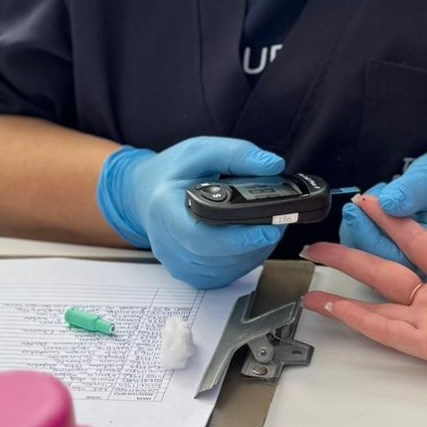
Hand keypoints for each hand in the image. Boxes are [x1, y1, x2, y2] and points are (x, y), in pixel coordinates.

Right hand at [97, 137, 285, 289]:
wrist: (146, 193)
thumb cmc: (174, 173)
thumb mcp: (202, 150)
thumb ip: (237, 155)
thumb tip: (273, 165)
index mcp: (164, 210)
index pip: (200, 237)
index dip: (238, 239)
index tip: (269, 229)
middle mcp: (167, 244)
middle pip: (219, 256)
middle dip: (256, 242)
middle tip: (279, 222)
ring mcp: (178, 264)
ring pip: (227, 269)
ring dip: (254, 251)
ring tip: (267, 226)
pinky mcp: (191, 275)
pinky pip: (225, 274)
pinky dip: (245, 259)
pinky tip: (252, 240)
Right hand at [304, 196, 426, 382]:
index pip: (414, 245)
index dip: (390, 223)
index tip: (370, 204)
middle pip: (383, 273)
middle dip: (351, 258)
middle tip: (321, 246)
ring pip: (378, 304)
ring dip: (343, 293)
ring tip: (313, 282)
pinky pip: (389, 331)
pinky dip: (360, 320)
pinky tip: (337, 308)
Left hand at [339, 138, 426, 268]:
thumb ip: (411, 192)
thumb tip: (387, 203)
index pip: (393, 253)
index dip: (371, 230)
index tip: (360, 204)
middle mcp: (422, 260)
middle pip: (377, 261)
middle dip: (357, 233)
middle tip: (351, 206)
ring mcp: (409, 255)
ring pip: (369, 254)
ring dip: (359, 227)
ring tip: (367, 199)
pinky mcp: (397, 247)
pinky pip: (370, 244)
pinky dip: (363, 224)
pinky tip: (370, 205)